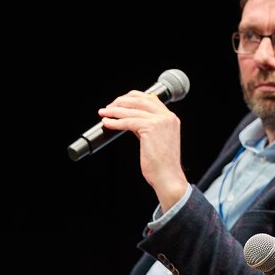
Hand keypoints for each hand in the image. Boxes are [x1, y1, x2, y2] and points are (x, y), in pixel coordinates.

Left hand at [97, 91, 187, 210]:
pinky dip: (115, 122)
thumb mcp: (157, 139)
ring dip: (114, 110)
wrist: (167, 176)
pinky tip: (107, 123)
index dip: (131, 97)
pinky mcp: (151, 128)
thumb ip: (147, 126)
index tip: (119, 102)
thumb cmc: (162, 163)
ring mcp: (160, 121)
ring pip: (131, 110)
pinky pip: (128, 121)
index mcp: (170, 118)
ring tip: (104, 113)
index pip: (149, 98)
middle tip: (108, 108)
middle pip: (139, 100)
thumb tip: (129, 118)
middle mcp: (167, 116)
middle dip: (120, 102)